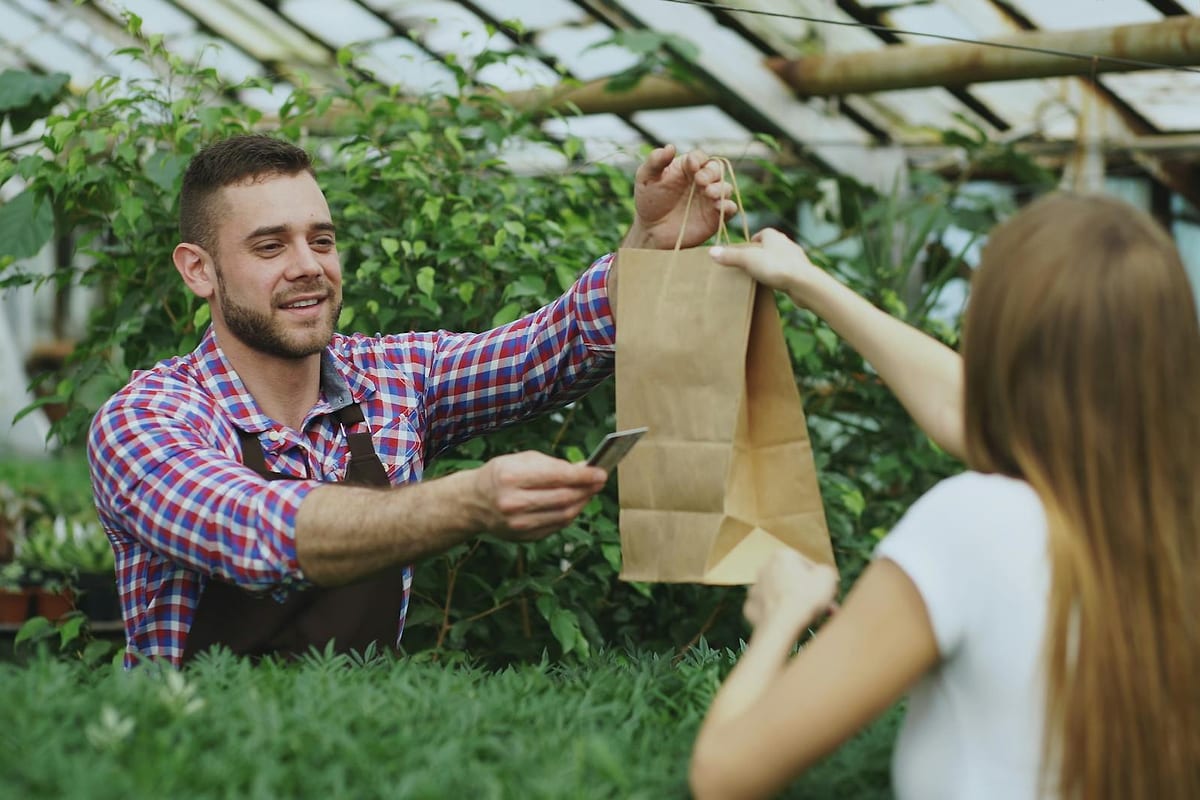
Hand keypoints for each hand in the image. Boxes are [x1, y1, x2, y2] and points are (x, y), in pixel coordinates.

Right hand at [470, 451, 607, 541]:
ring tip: (590, 491)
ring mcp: (518, 524)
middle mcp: (513, 502)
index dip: (583, 476)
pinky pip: (556, 526)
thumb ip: (552, 464)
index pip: (557, 476)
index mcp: (511, 477)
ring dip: (582, 503)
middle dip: (587, 489)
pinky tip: (575, 504)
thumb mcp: (521, 460)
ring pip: (563, 515)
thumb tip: (583, 469)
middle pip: (563, 498)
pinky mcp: (524, 537)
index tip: (601, 472)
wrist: (474, 503)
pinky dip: (570, 514)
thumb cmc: (501, 475)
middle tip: (600, 481)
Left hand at [625, 145, 737, 249]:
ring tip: (709, 193)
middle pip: (716, 169)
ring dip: (720, 188)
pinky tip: (719, 206)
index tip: (690, 164)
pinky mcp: (715, 216)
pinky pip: (729, 209)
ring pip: (726, 188)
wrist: (651, 230)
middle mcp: (702, 181)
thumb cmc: (649, 201)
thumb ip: (656, 161)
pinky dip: (728, 206)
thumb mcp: (646, 178)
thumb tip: (670, 147)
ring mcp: (710, 198)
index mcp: (688, 168)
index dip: (697, 159)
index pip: (700, 157)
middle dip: (710, 173)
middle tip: (699, 180)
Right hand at [709, 228, 827, 304]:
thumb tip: (711, 251)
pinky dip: (779, 276)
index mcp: (773, 235)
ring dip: (770, 265)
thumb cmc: (775, 266)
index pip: (761, 234)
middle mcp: (786, 243)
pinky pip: (786, 271)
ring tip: (760, 276)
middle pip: (769, 247)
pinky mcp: (801, 272)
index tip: (743, 252)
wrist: (803, 283)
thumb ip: (730, 256)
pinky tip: (774, 284)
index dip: (751, 243)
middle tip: (748, 265)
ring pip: (779, 259)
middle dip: (760, 254)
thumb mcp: (747, 260)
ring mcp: (795, 258)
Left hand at [743, 549, 838, 633]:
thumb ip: (826, 571)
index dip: (820, 580)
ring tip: (812, 618)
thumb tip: (823, 576)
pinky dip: (780, 615)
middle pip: (793, 580)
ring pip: (781, 595)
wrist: (782, 626)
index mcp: (782, 555)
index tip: (828, 593)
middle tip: (824, 607)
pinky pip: (771, 610)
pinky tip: (792, 623)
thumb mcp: (828, 577)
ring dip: (796, 604)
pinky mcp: (751, 608)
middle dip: (809, 593)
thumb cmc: (805, 598)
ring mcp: (755, 589)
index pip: (807, 565)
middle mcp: (764, 568)